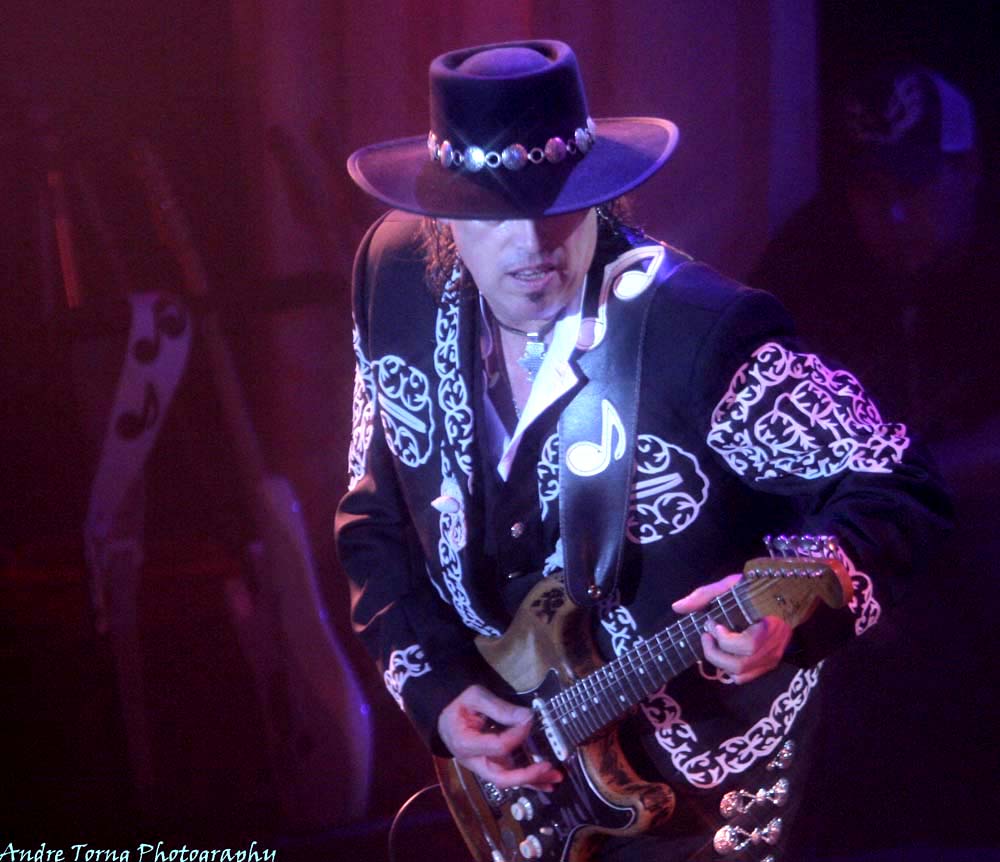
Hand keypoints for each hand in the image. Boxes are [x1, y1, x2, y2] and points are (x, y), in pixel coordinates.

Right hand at [437, 685, 562, 790]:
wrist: (445, 712)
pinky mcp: (490, 764)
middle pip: (501, 777)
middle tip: (547, 767)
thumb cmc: (459, 702)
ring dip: (533, 780)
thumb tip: (527, 717)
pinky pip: (510, 776)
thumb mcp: (476, 697)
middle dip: (527, 775)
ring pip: (509, 780)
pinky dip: (528, 779)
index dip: (517, 735)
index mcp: (465, 744)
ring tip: (555, 778)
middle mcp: (473, 761)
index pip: (498, 746)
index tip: (529, 720)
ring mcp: (482, 766)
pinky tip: (545, 781)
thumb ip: (501, 708)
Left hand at [671, 573, 792, 683]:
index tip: (712, 623)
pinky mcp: (769, 663)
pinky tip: (724, 653)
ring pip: (741, 674)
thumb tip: (677, 607)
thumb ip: (704, 595)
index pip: (747, 645)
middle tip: (706, 635)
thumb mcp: (731, 584)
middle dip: (715, 653)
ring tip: (714, 644)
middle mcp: (772, 646)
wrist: (787, 593)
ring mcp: (772, 657)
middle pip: (740, 665)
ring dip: (720, 662)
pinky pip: (746, 677)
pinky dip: (730, 670)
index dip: (724, 639)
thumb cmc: (757, 587)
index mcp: (768, 625)